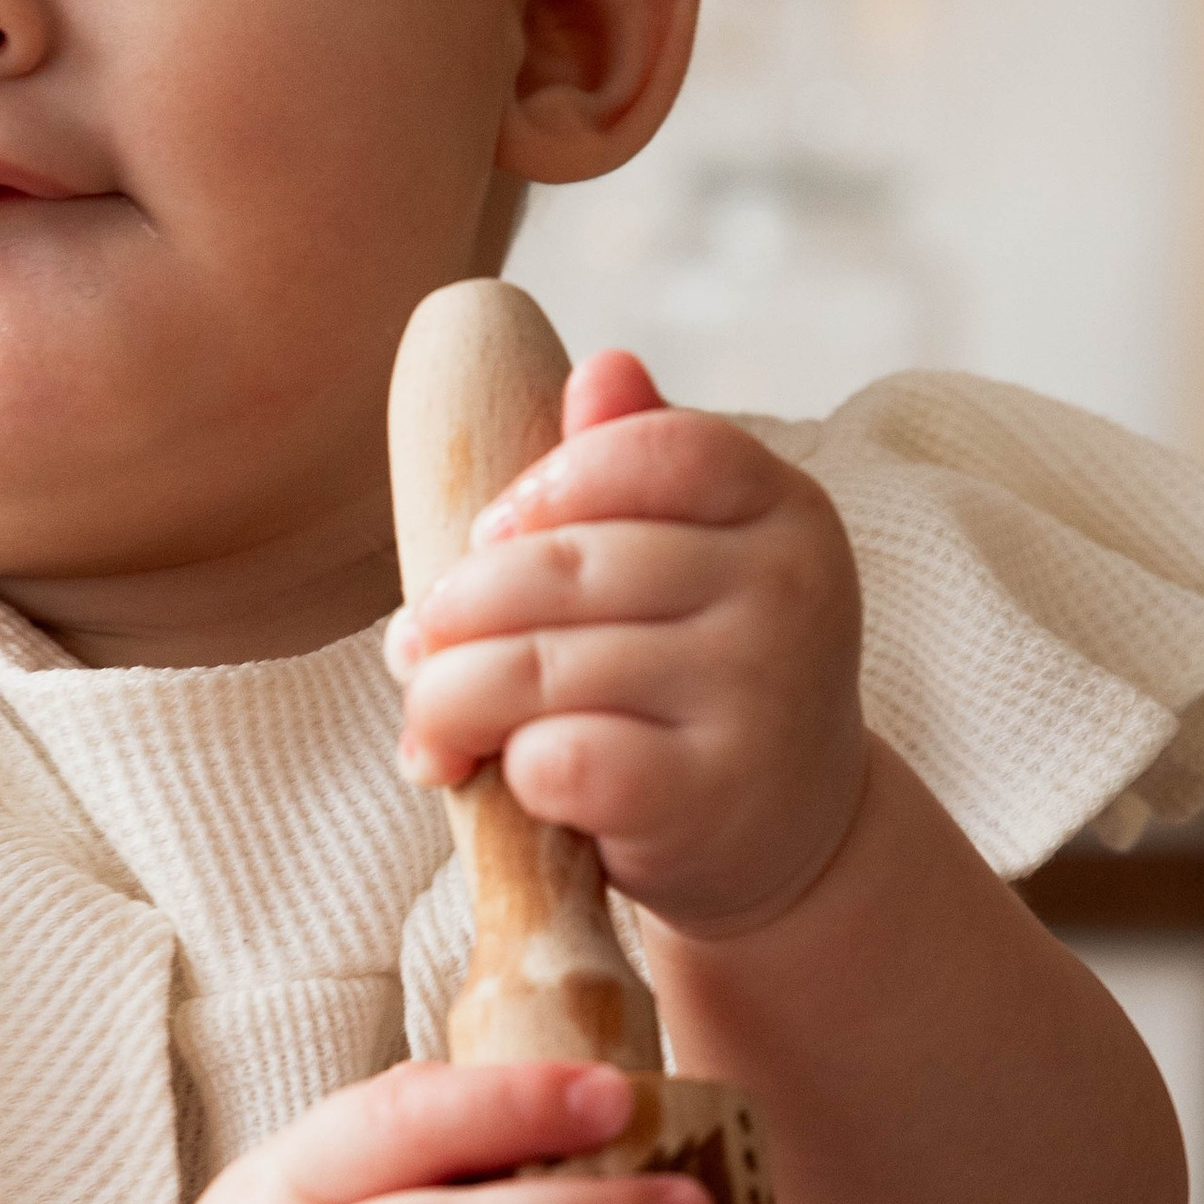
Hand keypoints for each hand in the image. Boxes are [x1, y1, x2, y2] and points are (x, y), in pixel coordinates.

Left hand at [388, 349, 866, 947]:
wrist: (792, 836)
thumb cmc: (706, 678)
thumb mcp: (698, 561)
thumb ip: (643, 467)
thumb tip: (601, 366)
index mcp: (785, 510)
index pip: (650, 450)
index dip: (543, 487)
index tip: (484, 538)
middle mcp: (790, 593)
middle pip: (567, 567)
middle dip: (455, 611)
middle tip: (410, 647)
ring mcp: (759, 697)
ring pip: (542, 668)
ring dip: (449, 700)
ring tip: (426, 729)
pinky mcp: (712, 797)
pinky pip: (563, 757)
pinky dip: (505, 766)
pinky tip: (494, 775)